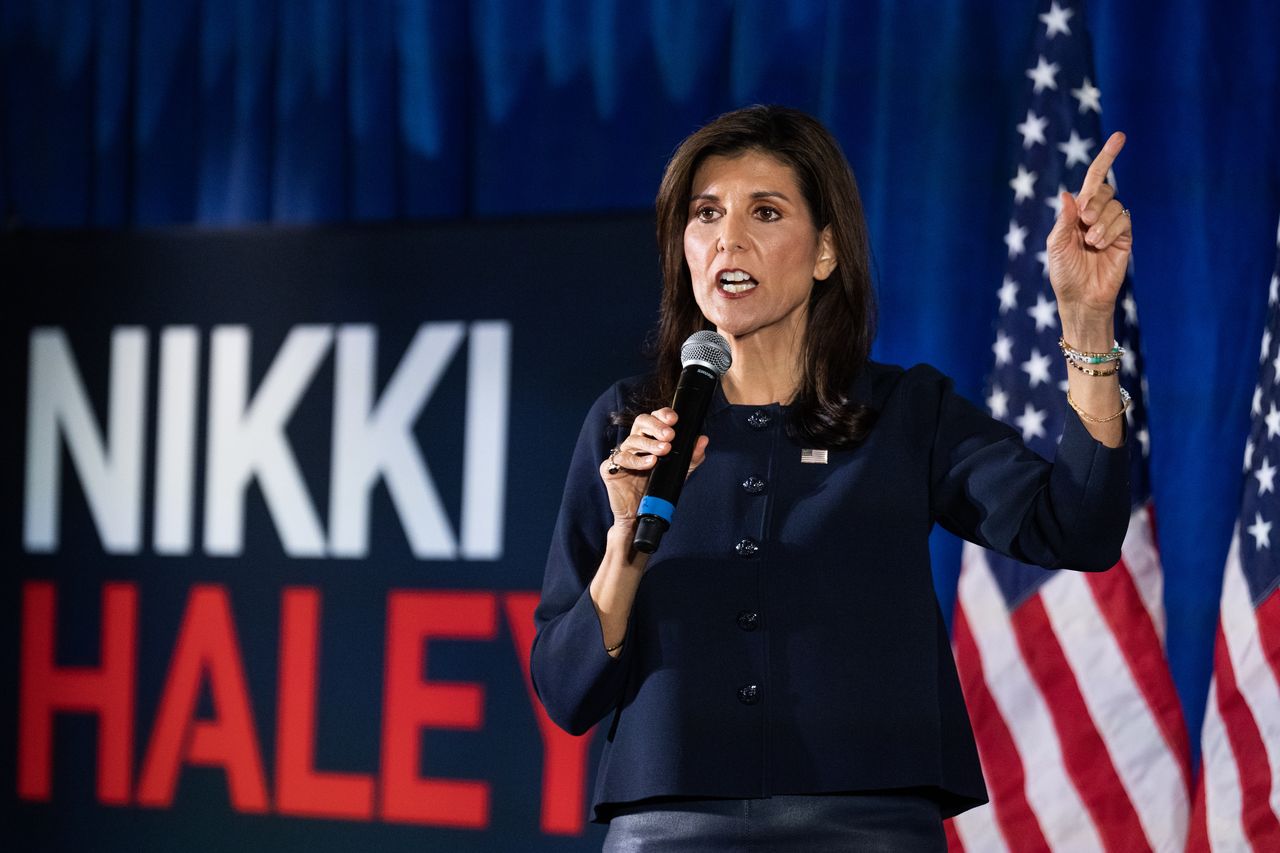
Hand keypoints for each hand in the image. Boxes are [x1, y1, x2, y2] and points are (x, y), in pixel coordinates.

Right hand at [599, 408, 708, 527]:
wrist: (641, 514)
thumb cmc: (659, 487)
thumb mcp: (680, 471)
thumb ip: (692, 456)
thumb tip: (703, 439)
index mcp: (650, 437)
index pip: (655, 418)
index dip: (662, 414)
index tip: (674, 419)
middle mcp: (635, 442)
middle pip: (640, 422)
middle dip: (656, 426)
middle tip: (670, 435)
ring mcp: (622, 454)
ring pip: (632, 440)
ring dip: (649, 443)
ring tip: (665, 450)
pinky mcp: (611, 468)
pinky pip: (621, 459)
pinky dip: (636, 460)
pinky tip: (650, 463)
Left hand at [1046, 131, 1132, 326]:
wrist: (1080, 297)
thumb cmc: (1064, 273)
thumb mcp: (1056, 245)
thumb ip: (1064, 219)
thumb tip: (1068, 194)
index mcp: (1077, 212)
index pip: (1094, 179)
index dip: (1107, 157)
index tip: (1120, 136)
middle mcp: (1096, 214)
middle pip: (1104, 189)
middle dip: (1094, 202)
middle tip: (1084, 222)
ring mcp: (1112, 225)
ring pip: (1114, 205)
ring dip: (1101, 222)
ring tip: (1091, 243)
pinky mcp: (1125, 237)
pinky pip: (1124, 220)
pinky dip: (1110, 230)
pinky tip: (1100, 245)